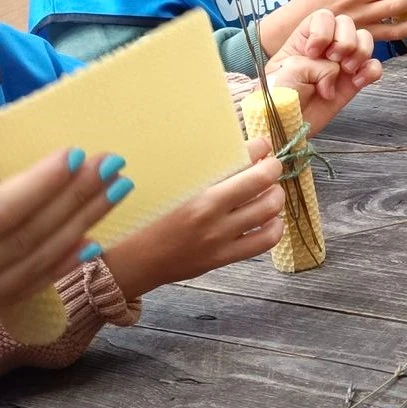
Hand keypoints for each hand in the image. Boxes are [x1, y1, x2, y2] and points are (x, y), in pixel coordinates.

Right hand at [0, 149, 124, 311]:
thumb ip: (3, 194)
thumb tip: (7, 142)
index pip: (0, 214)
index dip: (37, 185)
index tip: (74, 153)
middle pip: (27, 234)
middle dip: (74, 196)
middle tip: (113, 162)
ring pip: (34, 260)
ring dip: (81, 223)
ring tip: (118, 189)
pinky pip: (25, 289)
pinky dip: (60, 265)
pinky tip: (93, 241)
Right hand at [104, 137, 285, 299]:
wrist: (129, 263)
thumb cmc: (143, 219)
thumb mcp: (168, 188)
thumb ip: (201, 173)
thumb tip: (234, 152)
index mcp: (197, 195)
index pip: (243, 163)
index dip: (260, 149)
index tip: (263, 144)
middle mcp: (212, 217)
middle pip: (263, 185)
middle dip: (273, 171)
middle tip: (268, 167)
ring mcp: (220, 240)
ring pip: (270, 212)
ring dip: (275, 197)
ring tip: (269, 192)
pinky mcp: (224, 258)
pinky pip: (265, 242)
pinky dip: (275, 227)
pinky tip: (268, 220)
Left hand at [265, 10, 381, 134]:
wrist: (287, 128)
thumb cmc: (279, 99)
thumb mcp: (289, 72)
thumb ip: (316, 64)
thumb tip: (339, 72)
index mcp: (303, 39)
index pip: (323, 17)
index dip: (323, 31)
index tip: (313, 53)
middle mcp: (324, 48)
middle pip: (347, 23)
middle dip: (344, 40)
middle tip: (334, 60)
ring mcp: (341, 64)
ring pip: (364, 40)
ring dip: (359, 52)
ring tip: (347, 71)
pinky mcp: (354, 82)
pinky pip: (374, 66)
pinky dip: (371, 70)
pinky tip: (358, 82)